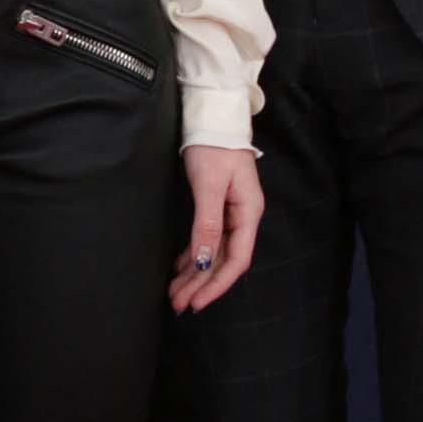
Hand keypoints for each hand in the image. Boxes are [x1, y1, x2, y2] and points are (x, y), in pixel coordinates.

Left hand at [169, 144, 263, 312]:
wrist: (213, 117)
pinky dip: (193, 256)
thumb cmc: (214, 147)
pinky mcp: (217, 206)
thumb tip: (205, 262)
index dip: (217, 284)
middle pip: (223, 260)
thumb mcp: (209, 186)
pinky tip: (179, 269)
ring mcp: (231, 213)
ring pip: (213, 253)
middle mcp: (243, 217)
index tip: (197, 303)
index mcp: (248, 213)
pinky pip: (206, 240)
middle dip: (201, 285)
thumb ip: (207, 224)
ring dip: (195, 274)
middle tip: (177, 304)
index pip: (236, 260)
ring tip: (174, 293)